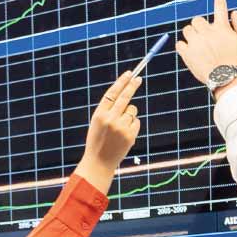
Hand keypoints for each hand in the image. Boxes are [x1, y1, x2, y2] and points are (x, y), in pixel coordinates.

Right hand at [74, 70, 143, 190]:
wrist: (99, 162)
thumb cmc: (97, 141)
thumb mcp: (97, 123)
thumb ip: (108, 110)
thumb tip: (125, 93)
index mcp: (99, 114)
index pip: (112, 93)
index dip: (121, 82)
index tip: (129, 74)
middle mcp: (110, 119)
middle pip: (125, 97)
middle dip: (132, 86)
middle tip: (138, 79)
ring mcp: (121, 127)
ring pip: (132, 110)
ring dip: (129, 115)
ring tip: (119, 128)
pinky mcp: (130, 134)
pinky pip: (136, 121)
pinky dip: (133, 125)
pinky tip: (124, 135)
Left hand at [176, 0, 236, 91]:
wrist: (226, 79)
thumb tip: (234, 12)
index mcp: (222, 27)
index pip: (220, 6)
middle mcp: (207, 32)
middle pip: (197, 19)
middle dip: (200, 26)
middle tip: (205, 36)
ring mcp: (196, 42)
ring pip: (187, 30)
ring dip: (191, 35)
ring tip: (198, 46)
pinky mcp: (187, 53)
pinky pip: (179, 44)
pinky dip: (183, 47)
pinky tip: (191, 53)